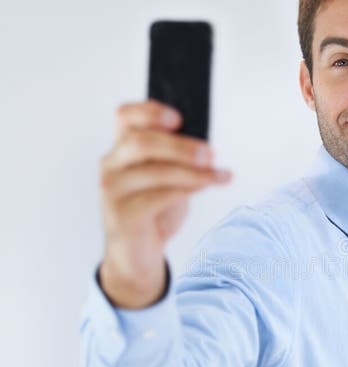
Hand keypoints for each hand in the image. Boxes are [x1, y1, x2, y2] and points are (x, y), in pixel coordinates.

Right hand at [97, 99, 231, 307]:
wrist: (137, 255)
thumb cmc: (154, 212)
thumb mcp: (166, 180)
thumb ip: (174, 160)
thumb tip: (205, 148)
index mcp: (121, 149)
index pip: (125, 115)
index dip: (150, 111)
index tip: (179, 118)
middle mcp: (111, 165)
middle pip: (141, 142)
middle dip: (180, 146)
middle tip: (210, 153)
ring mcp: (112, 191)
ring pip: (154, 171)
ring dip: (192, 171)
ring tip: (217, 174)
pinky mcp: (121, 215)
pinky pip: (158, 197)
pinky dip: (187, 190)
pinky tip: (206, 186)